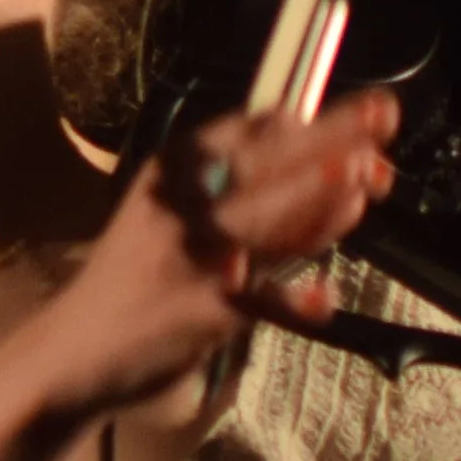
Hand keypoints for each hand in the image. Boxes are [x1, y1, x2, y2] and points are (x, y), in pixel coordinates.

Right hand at [15, 90, 412, 422]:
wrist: (77, 347)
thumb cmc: (139, 272)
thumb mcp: (170, 210)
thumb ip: (232, 181)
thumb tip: (312, 141)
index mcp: (173, 170)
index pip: (246, 129)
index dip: (308, 118)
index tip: (363, 113)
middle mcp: (180, 203)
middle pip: (264, 162)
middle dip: (329, 138)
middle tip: (383, 119)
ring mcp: (191, 256)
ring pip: (263, 220)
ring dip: (316, 199)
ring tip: (365, 180)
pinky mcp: (200, 311)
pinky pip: (257, 303)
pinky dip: (292, 303)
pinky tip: (323, 300)